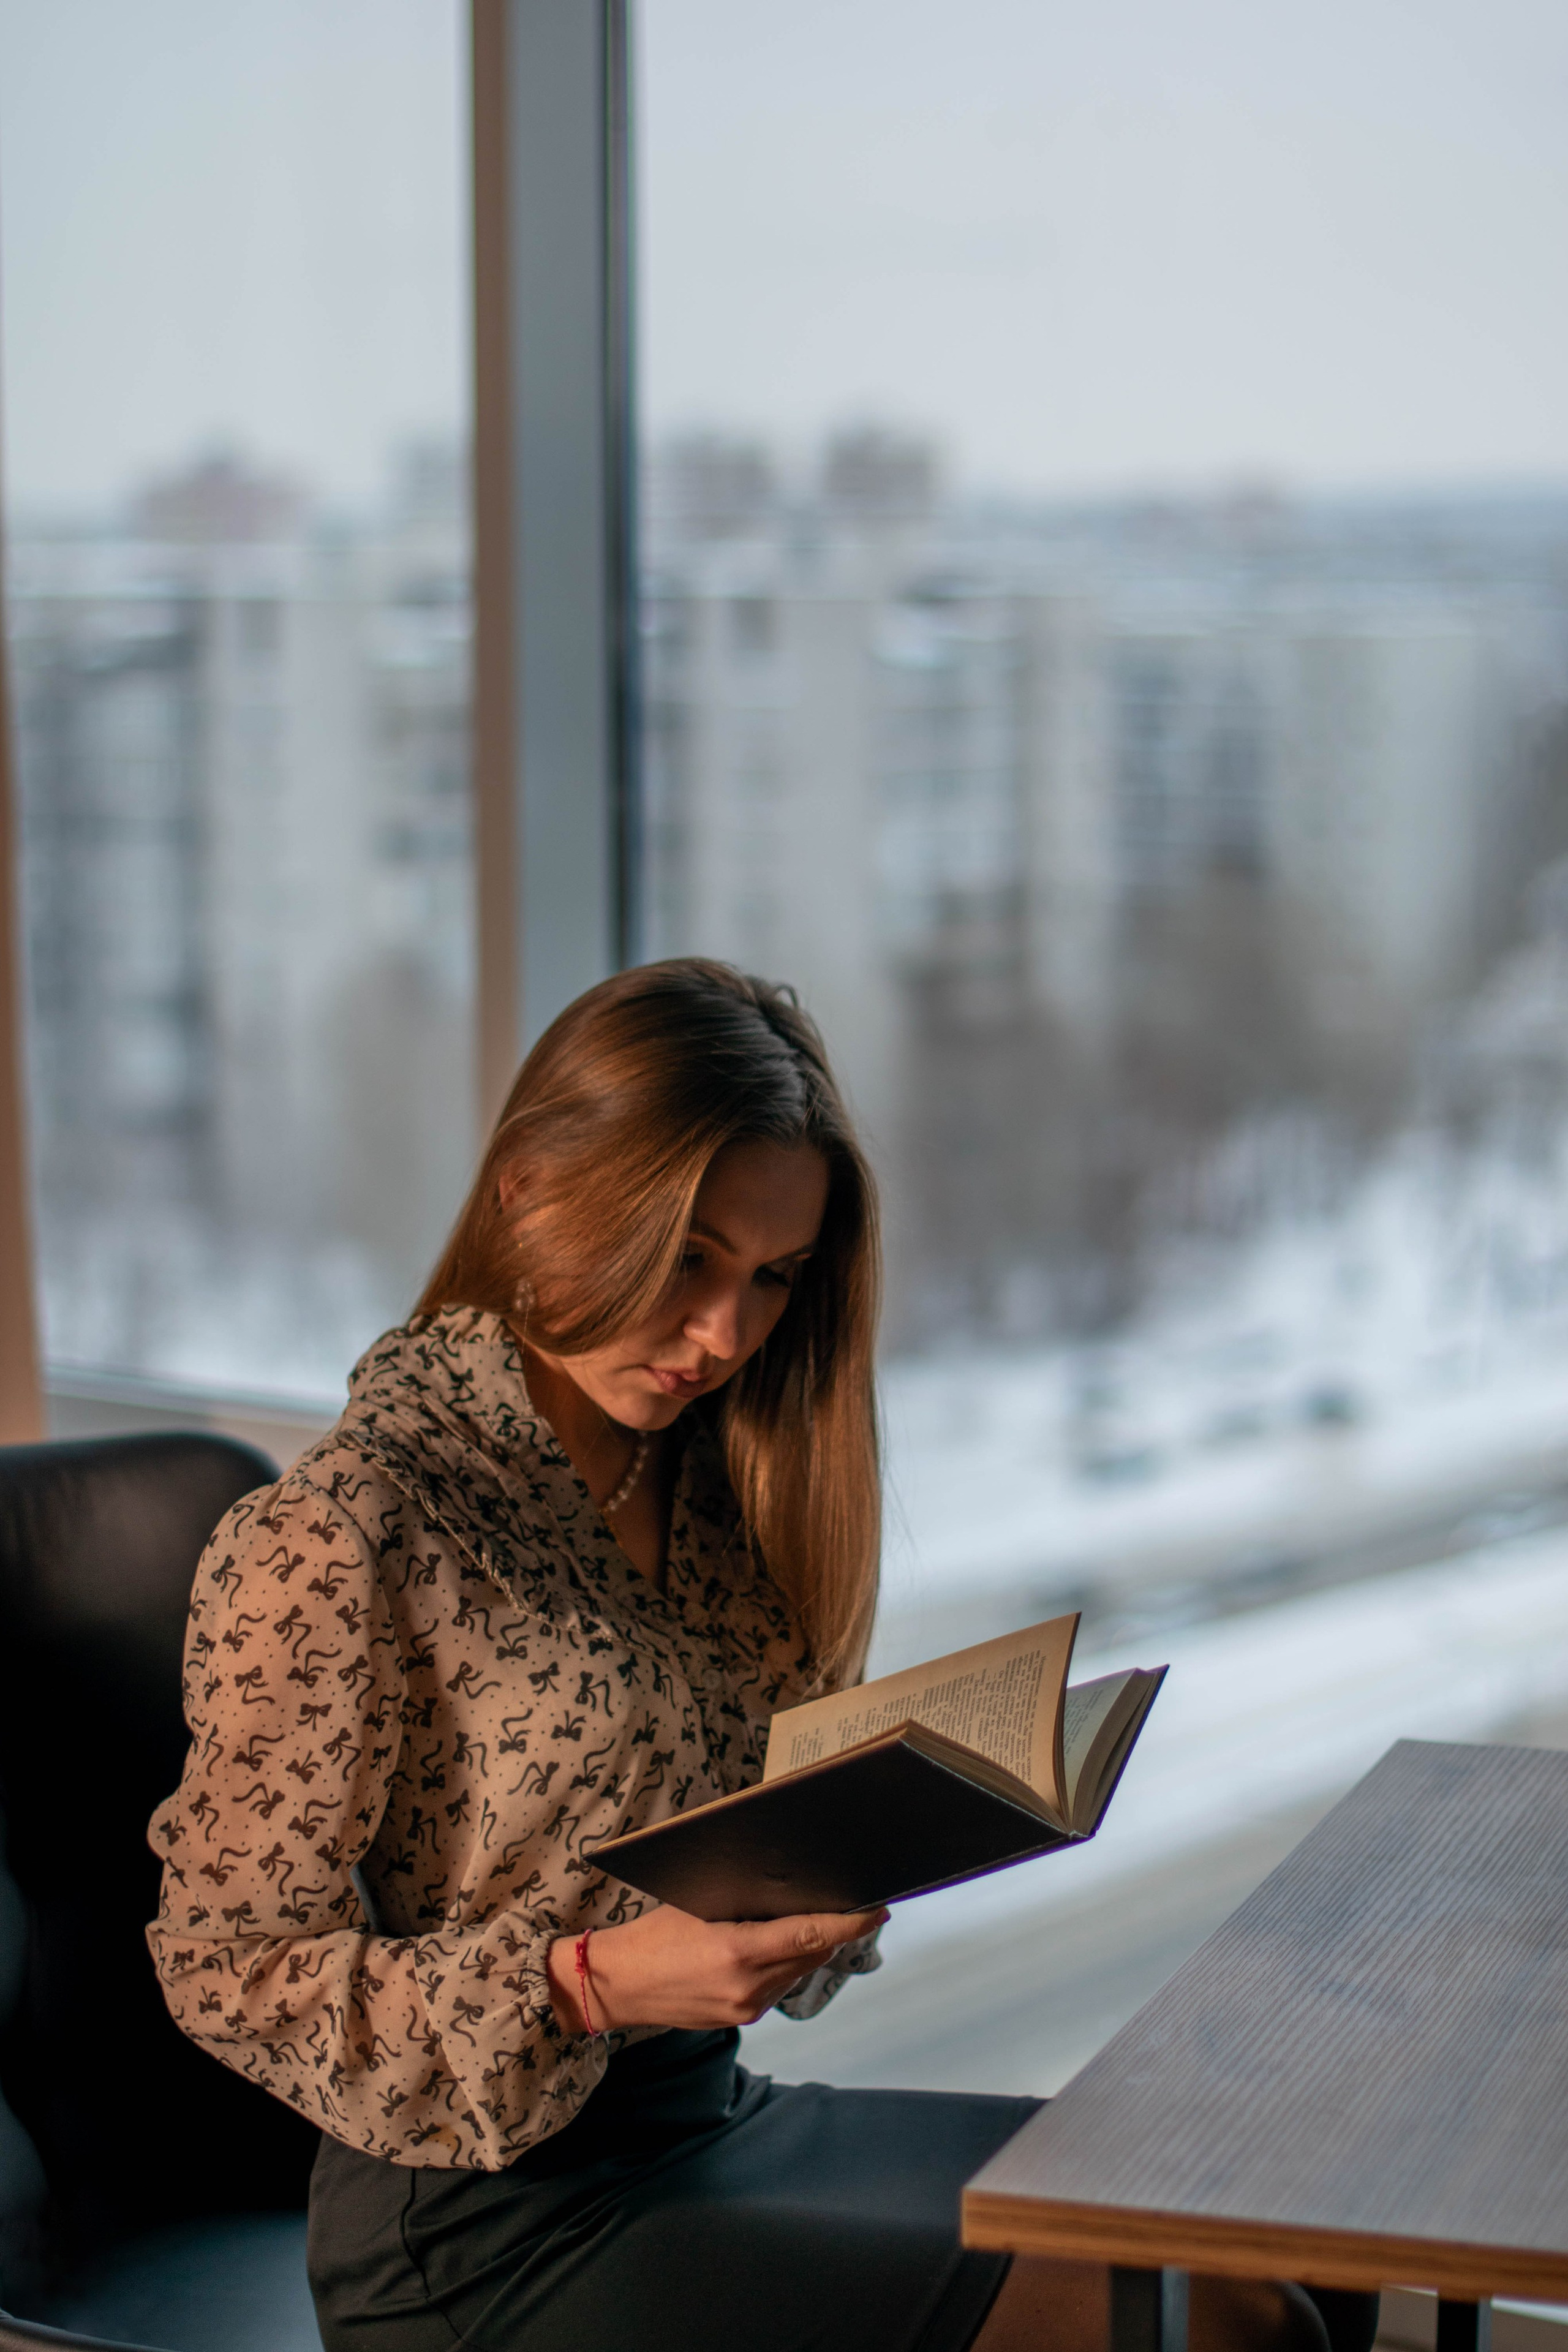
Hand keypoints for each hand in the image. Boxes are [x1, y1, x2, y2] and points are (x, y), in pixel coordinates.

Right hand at [547, 1903, 887, 2035]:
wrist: (617, 1986)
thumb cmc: (651, 1935)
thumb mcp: (698, 1903)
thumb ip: (746, 1903)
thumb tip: (792, 1888)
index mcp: (738, 1952)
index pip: (811, 1935)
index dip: (850, 1924)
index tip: (877, 1909)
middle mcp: (748, 1986)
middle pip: (813, 1953)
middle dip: (834, 1930)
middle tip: (852, 1904)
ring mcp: (745, 2007)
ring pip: (799, 1970)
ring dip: (811, 1947)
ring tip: (813, 1920)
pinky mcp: (740, 2018)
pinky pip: (779, 1985)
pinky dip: (787, 1963)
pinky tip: (778, 1945)